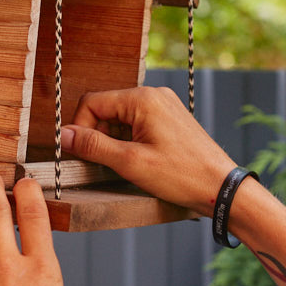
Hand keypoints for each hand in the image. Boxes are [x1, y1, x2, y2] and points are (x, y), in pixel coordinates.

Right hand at [62, 87, 236, 216]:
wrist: (222, 189)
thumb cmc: (182, 175)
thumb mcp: (130, 163)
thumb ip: (93, 146)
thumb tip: (63, 135)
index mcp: (142, 99)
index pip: (92, 102)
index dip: (79, 128)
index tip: (79, 153)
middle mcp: (153, 96)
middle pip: (106, 109)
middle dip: (98, 136)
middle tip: (103, 164)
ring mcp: (163, 107)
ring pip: (120, 118)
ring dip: (114, 141)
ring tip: (126, 166)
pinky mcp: (169, 120)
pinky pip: (137, 124)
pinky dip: (129, 142)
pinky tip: (138, 162)